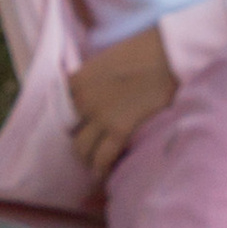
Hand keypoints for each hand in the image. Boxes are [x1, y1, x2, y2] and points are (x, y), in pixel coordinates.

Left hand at [69, 24, 174, 183]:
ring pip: (82, 148)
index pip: (59, 108)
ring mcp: (99, 116)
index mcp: (76, 81)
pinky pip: (103, 156)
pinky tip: (103, 174)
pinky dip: (101, 168)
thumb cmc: (142, 53)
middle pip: (68, 131)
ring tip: (93, 166)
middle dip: (76, 141)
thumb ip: (93, 81)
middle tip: (85, 149)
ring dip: (86, 158)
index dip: (69, 120)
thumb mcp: (104, 62)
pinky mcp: (119, 129)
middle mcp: (81, 100)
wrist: (167, 55)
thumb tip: (95, 96)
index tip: (76, 128)